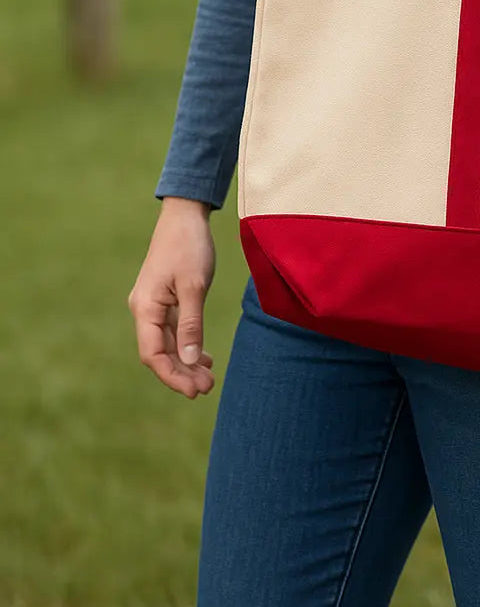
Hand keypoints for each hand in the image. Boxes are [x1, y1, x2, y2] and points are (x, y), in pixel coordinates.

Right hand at [128, 197, 216, 398]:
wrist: (185, 214)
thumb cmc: (189, 246)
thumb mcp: (194, 285)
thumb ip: (191, 323)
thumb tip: (188, 359)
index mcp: (145, 308)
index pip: (153, 354)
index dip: (172, 376)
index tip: (194, 391)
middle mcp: (144, 310)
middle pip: (160, 353)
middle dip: (182, 373)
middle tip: (208, 388)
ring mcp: (154, 305)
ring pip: (167, 343)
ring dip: (185, 362)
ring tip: (208, 378)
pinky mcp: (165, 300)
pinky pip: (173, 330)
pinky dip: (187, 344)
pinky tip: (203, 357)